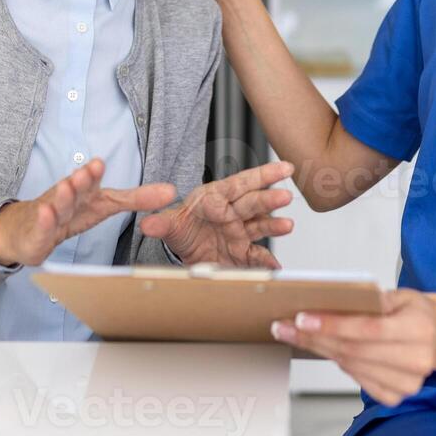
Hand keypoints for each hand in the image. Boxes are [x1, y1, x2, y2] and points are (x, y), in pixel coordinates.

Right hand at [0, 158, 176, 266]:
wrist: (27, 228)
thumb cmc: (71, 212)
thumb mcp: (106, 205)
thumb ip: (137, 198)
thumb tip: (172, 191)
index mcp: (85, 193)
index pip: (92, 182)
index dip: (94, 174)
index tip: (98, 163)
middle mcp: (67, 198)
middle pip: (74, 188)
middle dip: (81, 179)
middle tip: (88, 170)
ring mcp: (50, 214)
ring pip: (57, 204)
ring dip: (63, 194)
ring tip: (67, 185)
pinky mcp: (37, 234)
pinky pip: (41, 227)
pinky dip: (43, 220)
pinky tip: (45, 214)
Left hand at [137, 161, 295, 267]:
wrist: (185, 252)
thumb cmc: (183, 228)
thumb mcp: (170, 225)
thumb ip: (161, 223)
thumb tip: (148, 222)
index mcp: (217, 198)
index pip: (240, 183)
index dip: (261, 175)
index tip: (280, 169)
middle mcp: (233, 213)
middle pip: (252, 203)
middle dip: (268, 199)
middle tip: (284, 196)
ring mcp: (240, 233)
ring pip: (260, 226)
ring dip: (274, 225)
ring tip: (287, 225)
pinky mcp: (242, 253)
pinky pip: (256, 256)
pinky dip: (266, 262)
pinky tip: (276, 266)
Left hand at [270, 290, 435, 406]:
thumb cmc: (417, 313)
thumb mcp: (402, 295)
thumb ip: (373, 299)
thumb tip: (332, 301)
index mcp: (419, 329)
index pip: (367, 329)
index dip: (332, 324)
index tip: (302, 318)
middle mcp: (416, 360)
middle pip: (353, 350)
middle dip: (314, 337)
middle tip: (284, 326)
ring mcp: (408, 383)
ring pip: (351, 366)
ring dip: (320, 349)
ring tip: (295, 334)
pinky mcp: (397, 396)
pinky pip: (358, 380)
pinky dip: (339, 363)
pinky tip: (327, 349)